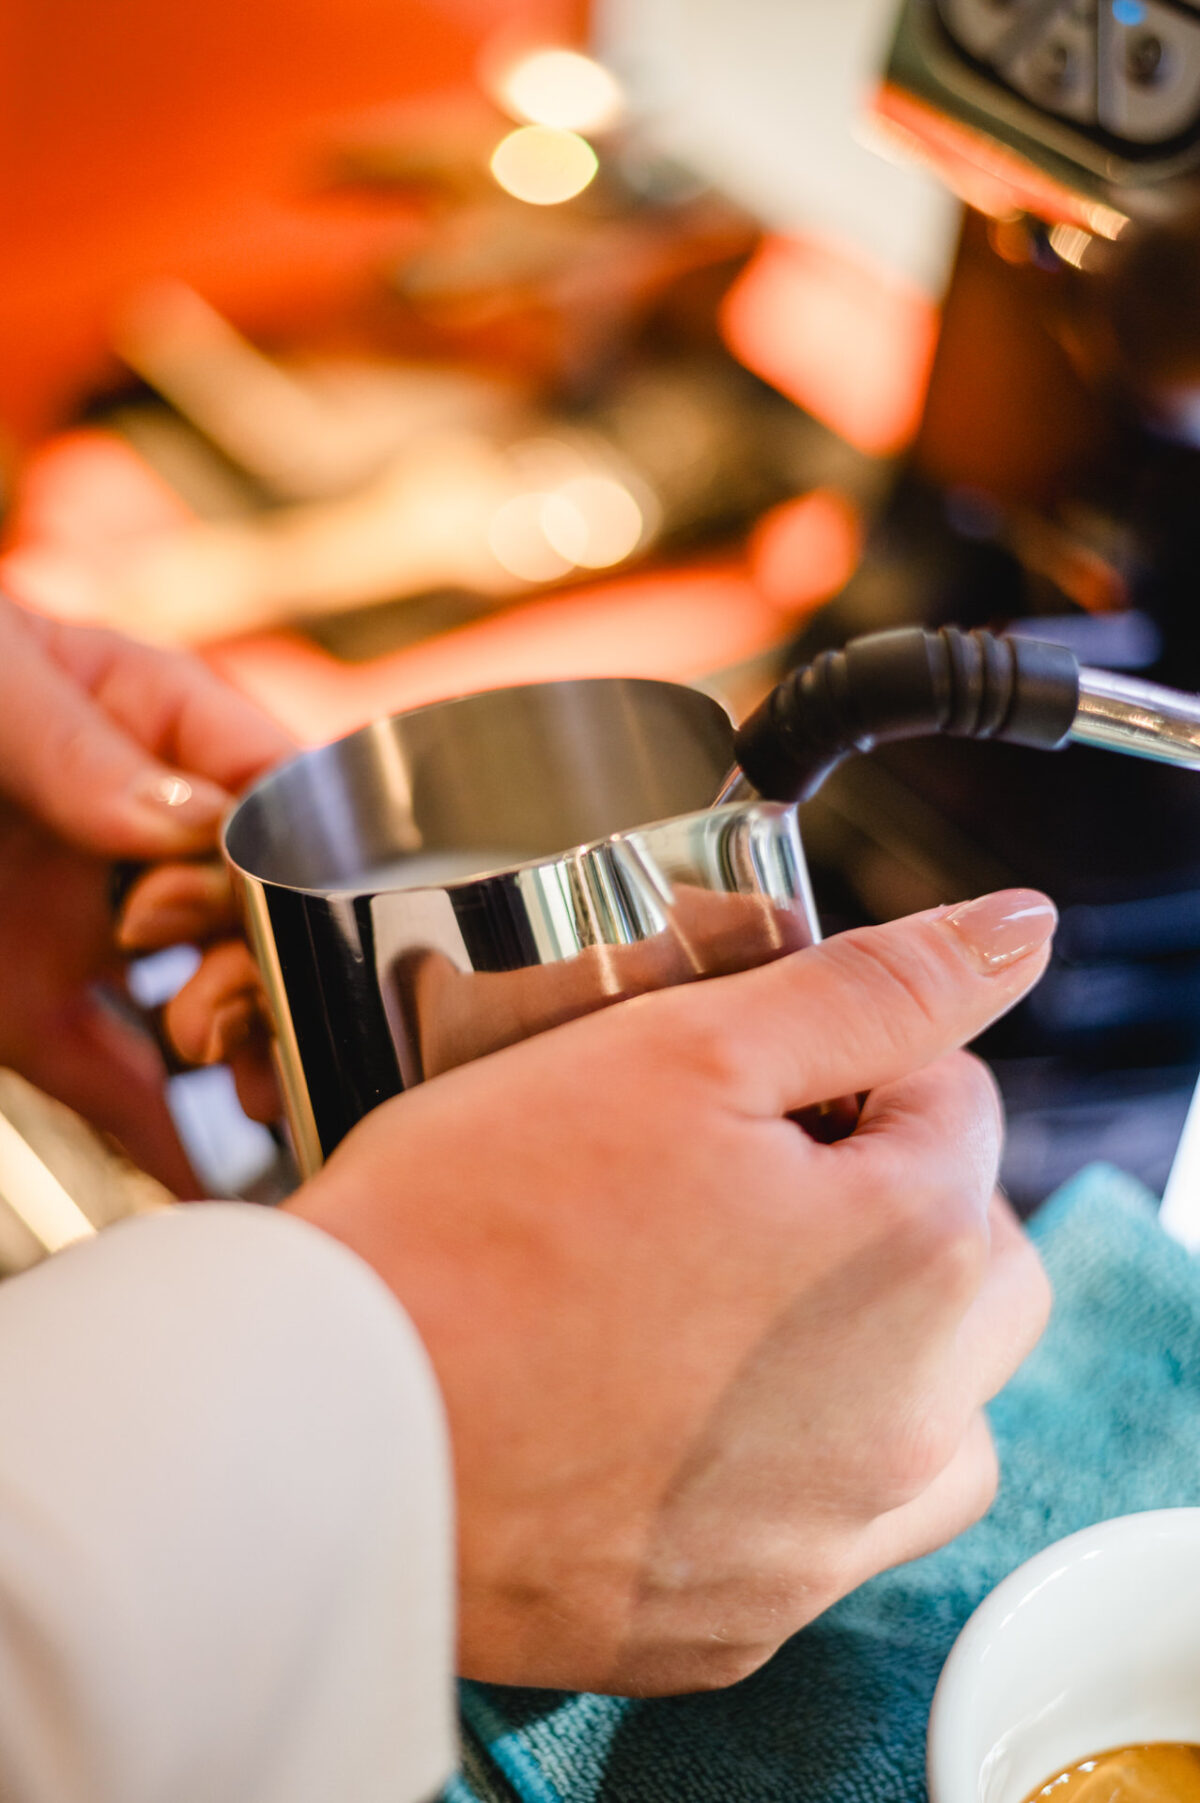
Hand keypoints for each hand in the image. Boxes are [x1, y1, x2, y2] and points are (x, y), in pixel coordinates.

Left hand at [0, 595, 291, 1184]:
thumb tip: (183, 824)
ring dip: (249, 1053)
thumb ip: (81, 747)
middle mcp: (140, 839)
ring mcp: (89, 926)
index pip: (282, 796)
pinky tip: (214, 1181)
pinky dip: (165, 1137)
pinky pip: (114, 1080)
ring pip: (209, 1003)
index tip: (280, 917)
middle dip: (268, 969)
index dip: (303, 860)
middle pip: (261, 916)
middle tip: (214, 1011)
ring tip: (259, 1093)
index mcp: (158, 730)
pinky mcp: (31, 1008)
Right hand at [289, 888, 1055, 1695]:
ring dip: (869, 1340)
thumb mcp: (681, 1052)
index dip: (847, 1066)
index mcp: (914, 1255)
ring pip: (928, 1409)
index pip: (955, 1106)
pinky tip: (669, 1410)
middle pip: (971, 1260)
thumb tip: (1017, 931)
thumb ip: (870, 989)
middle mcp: (905, 1419)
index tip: (745, 1083)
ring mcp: (823, 1537)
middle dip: (886, 1196)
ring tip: (719, 1296)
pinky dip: (787, 1459)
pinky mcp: (738, 1618)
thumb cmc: (474, 1229)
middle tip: (734, 1174)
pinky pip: (824, 1524)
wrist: (316, 1433)